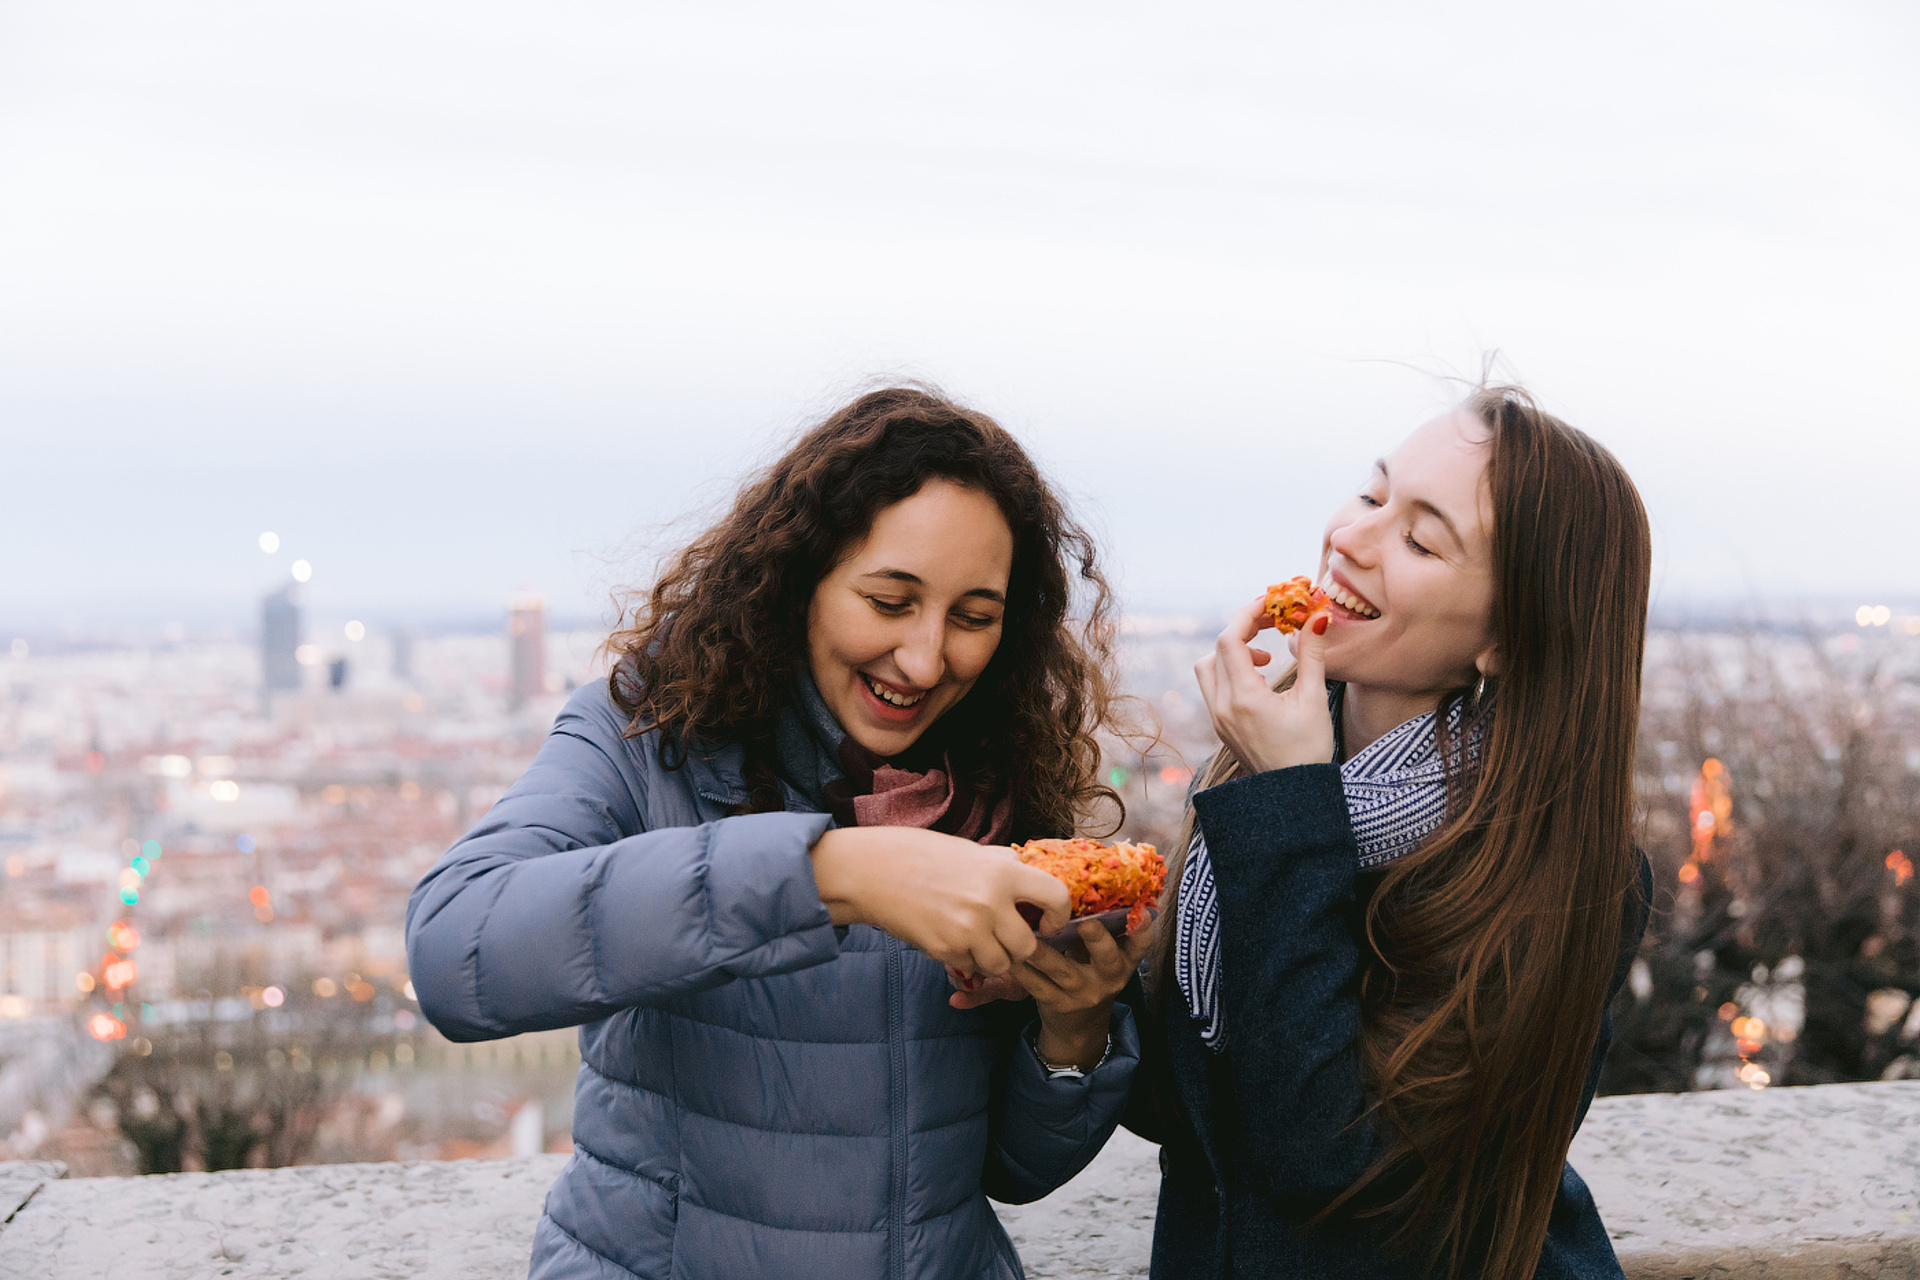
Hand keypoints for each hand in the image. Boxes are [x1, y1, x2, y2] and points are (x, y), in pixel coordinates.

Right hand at [811, 827, 1071, 977]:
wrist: (871, 872)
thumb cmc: (919, 854)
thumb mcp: (969, 850)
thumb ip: (1003, 865)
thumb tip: (1029, 874)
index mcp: (1002, 872)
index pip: (1056, 898)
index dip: (1059, 915)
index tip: (1048, 921)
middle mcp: (990, 904)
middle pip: (1028, 945)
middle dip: (1020, 945)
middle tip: (1005, 935)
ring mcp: (967, 931)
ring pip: (1001, 963)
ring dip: (994, 957)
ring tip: (976, 938)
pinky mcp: (945, 950)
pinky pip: (970, 966)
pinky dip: (965, 958)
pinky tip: (949, 937)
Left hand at [1019, 917, 1156, 1068]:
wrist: (1079, 1025)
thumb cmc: (1091, 972)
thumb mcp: (1105, 956)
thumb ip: (1102, 928)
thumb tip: (1087, 880)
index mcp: (1124, 961)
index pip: (1140, 945)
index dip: (1144, 930)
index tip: (1144, 913)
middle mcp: (1108, 977)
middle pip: (1107, 958)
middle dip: (1098, 940)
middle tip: (1087, 924)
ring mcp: (1083, 992)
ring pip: (1064, 971)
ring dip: (1045, 954)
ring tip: (1029, 937)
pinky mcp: (1058, 1003)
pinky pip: (1037, 986)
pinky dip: (1022, 970)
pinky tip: (1009, 956)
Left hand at [1193, 595, 1335, 774]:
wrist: (1294, 797)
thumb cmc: (1308, 750)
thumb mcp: (1313, 699)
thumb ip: (1312, 654)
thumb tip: (1317, 617)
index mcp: (1243, 698)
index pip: (1229, 639)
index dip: (1247, 614)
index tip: (1269, 601)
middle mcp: (1221, 707)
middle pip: (1216, 649)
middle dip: (1243, 629)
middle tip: (1272, 622)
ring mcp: (1217, 718)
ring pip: (1208, 668)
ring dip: (1232, 652)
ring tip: (1265, 657)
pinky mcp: (1220, 727)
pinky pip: (1214, 687)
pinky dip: (1230, 671)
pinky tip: (1260, 678)